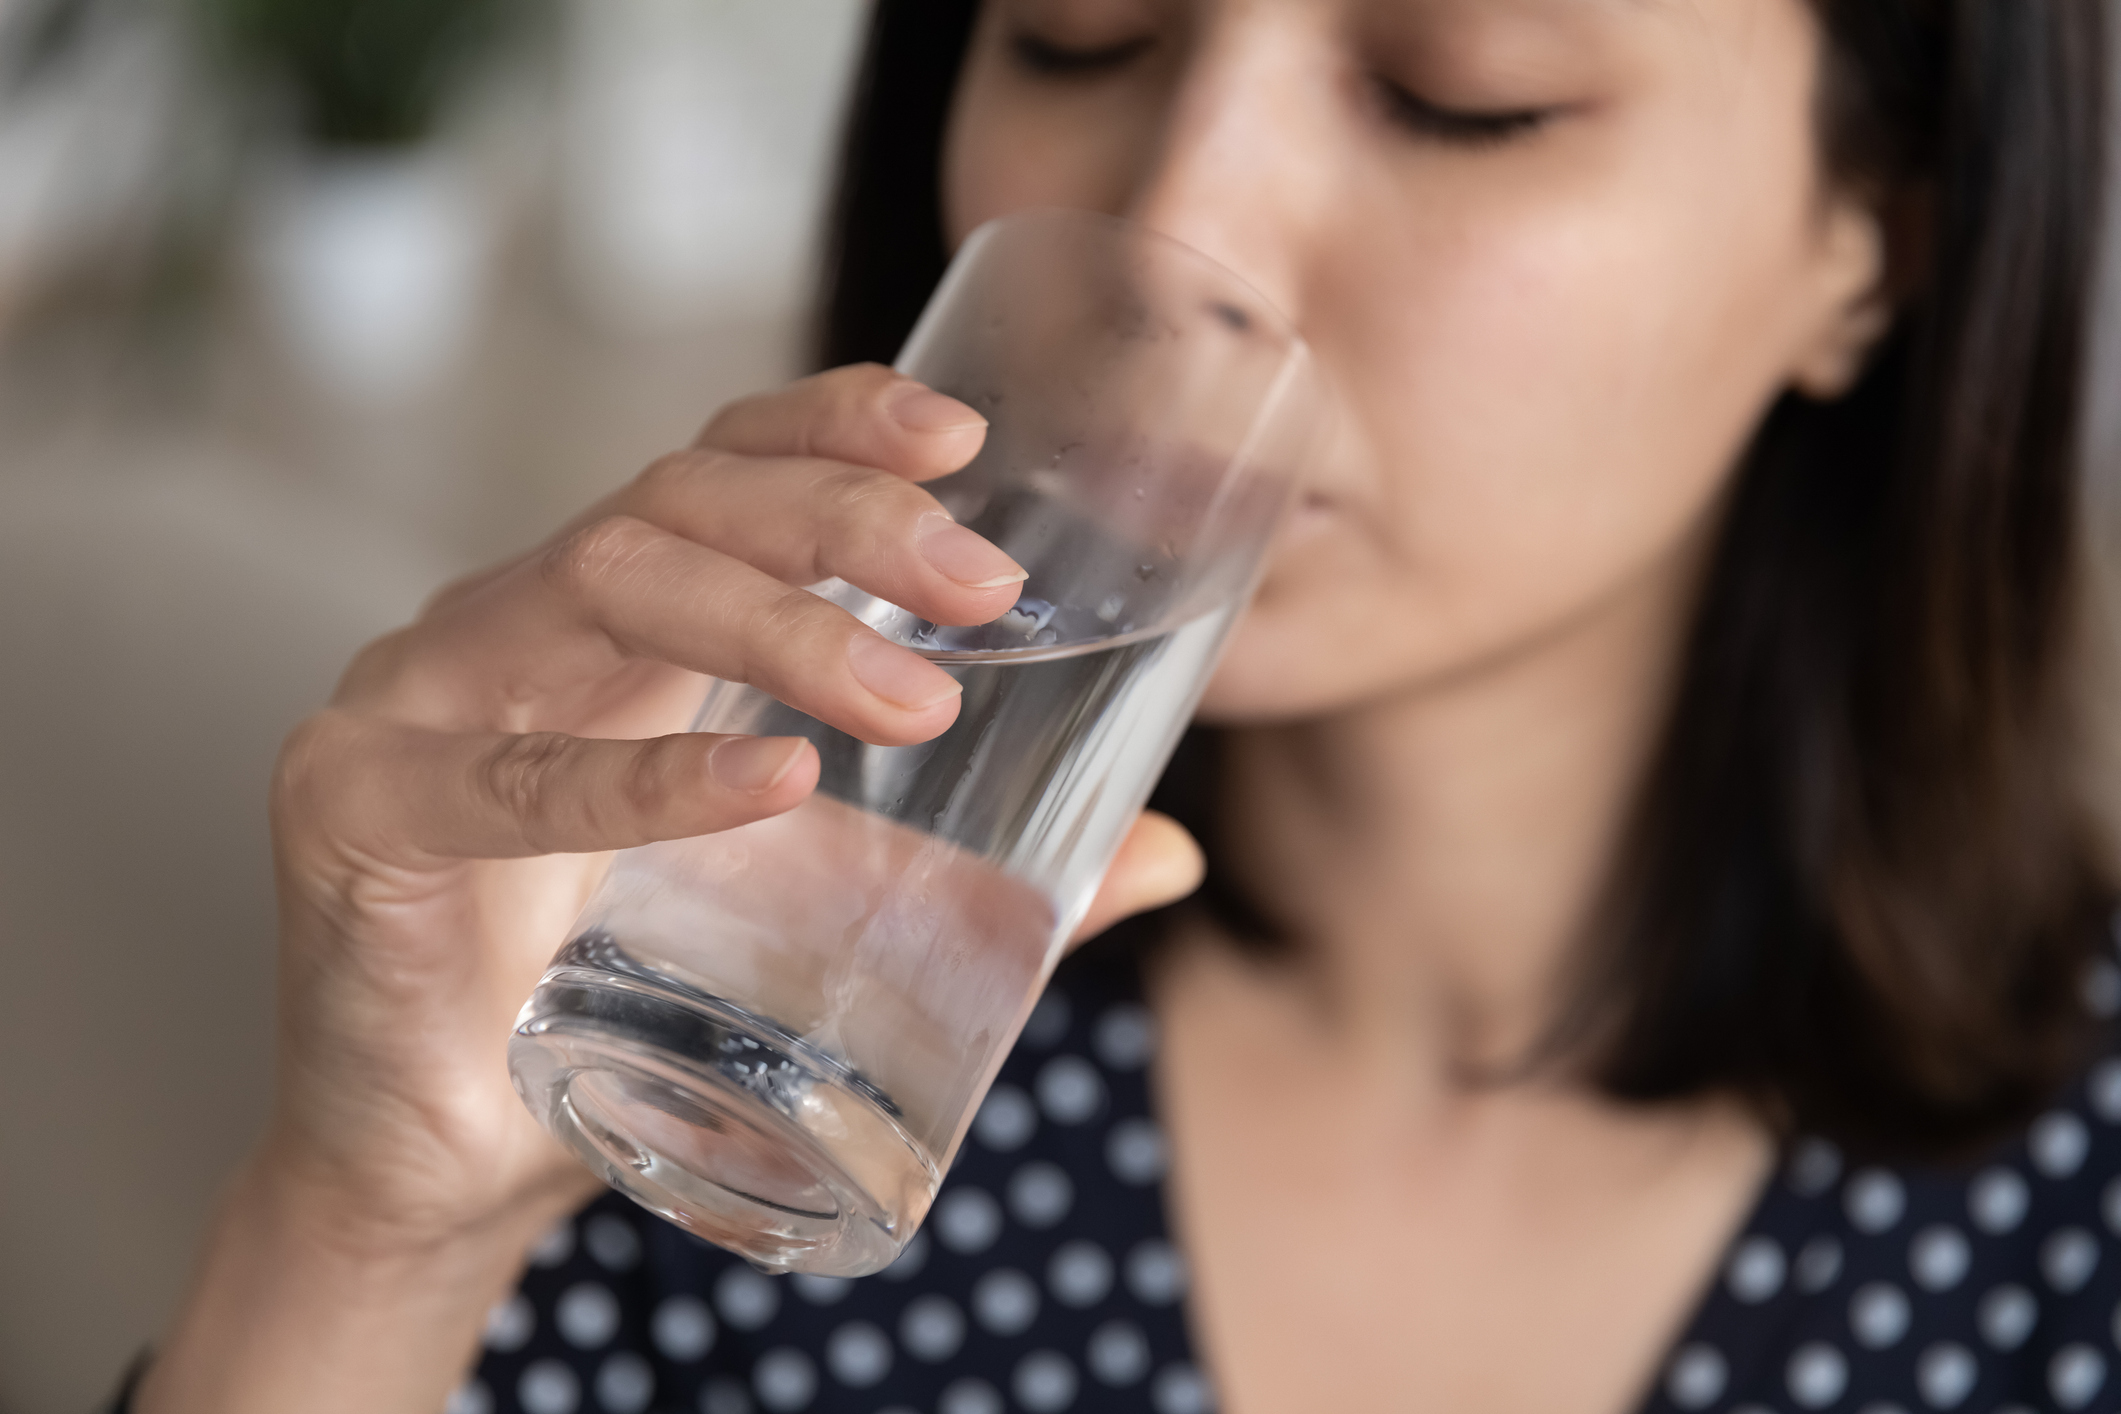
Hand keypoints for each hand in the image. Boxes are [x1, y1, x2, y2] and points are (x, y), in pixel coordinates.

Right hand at [255, 363, 1201, 1258]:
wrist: (446, 1165)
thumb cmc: (616, 1001)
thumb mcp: (815, 914)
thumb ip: (973, 879)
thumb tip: (1168, 853)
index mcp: (607, 621)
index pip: (714, 466)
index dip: (828, 423)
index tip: (961, 440)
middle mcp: (508, 624)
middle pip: (674, 500)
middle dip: (839, 519)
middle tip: (983, 585)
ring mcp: (418, 700)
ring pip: (600, 583)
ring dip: (774, 625)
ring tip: (917, 698)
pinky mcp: (355, 809)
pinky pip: (503, 777)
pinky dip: (644, 776)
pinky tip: (769, 784)